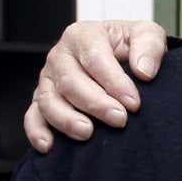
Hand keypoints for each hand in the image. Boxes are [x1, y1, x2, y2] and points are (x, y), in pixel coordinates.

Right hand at [24, 20, 169, 152]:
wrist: (121, 58)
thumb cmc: (131, 47)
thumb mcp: (147, 35)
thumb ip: (149, 46)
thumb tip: (143, 72)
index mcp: (83, 35)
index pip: (94, 57)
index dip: (113, 81)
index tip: (133, 103)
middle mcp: (60, 56)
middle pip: (70, 81)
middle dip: (95, 103)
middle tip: (120, 120)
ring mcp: (48, 79)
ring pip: (48, 100)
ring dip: (66, 119)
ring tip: (88, 133)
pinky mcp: (42, 100)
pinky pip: (32, 116)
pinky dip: (36, 131)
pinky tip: (49, 145)